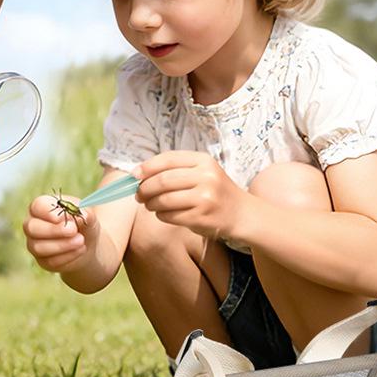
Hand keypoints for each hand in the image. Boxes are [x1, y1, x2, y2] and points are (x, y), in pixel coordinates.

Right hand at [23, 194, 98, 272]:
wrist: (86, 244)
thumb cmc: (83, 223)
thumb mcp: (88, 215)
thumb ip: (85, 213)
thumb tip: (82, 215)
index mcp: (41, 207)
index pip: (36, 206)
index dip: (48, 212)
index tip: (63, 217)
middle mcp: (33, 225)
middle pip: (31, 227)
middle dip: (53, 230)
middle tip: (73, 230)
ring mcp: (34, 244)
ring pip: (39, 247)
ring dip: (63, 245)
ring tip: (81, 241)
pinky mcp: (43, 261)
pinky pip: (50, 261)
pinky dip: (68, 256)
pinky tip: (81, 249)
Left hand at [133, 151, 249, 239]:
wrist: (242, 213)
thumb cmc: (214, 191)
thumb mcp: (202, 172)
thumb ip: (175, 169)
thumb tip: (138, 174)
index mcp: (204, 161)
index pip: (168, 159)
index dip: (147, 167)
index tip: (134, 175)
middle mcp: (206, 176)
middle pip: (163, 180)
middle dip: (145, 189)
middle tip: (138, 195)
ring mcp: (205, 197)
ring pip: (164, 199)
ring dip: (150, 204)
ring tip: (149, 205)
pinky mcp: (201, 217)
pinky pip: (170, 216)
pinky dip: (161, 215)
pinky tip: (163, 214)